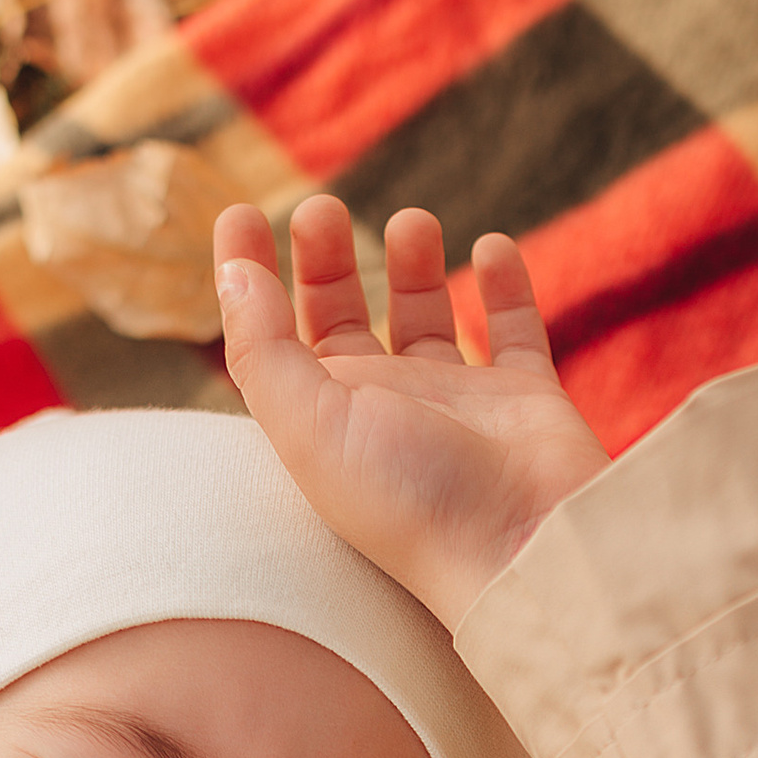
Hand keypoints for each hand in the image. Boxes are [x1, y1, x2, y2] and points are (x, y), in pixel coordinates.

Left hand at [214, 195, 608, 629]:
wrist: (520, 548)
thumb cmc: (407, 498)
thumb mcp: (308, 424)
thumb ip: (262, 347)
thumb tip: (233, 272)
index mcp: (324, 419)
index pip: (272, 337)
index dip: (250, 277)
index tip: (239, 213)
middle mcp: (385, 409)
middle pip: (343, 319)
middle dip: (325, 260)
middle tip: (322, 209)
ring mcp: (458, 403)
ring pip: (426, 316)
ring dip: (411, 264)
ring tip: (411, 221)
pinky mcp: (524, 398)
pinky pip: (513, 328)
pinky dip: (504, 283)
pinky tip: (491, 246)